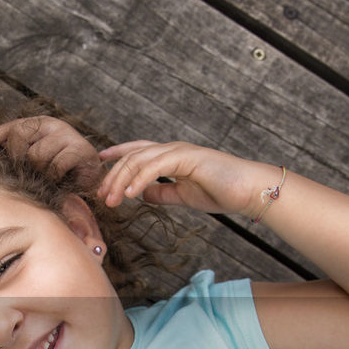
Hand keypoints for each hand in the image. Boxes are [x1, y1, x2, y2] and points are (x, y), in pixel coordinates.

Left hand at [0, 116, 101, 184]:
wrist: (91, 179)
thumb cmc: (58, 170)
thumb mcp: (33, 158)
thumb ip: (13, 151)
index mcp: (39, 123)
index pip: (10, 127)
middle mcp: (52, 124)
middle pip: (18, 138)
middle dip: (18, 160)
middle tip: (30, 172)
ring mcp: (66, 134)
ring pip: (35, 155)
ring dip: (39, 173)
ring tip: (49, 177)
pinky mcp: (79, 149)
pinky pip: (54, 166)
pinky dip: (54, 178)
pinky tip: (61, 179)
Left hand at [97, 140, 265, 216]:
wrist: (249, 191)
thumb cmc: (221, 192)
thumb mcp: (183, 195)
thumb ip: (162, 193)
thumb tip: (142, 195)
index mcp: (172, 156)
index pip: (137, 150)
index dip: (117, 153)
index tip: (99, 162)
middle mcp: (173, 149)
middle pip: (132, 156)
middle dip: (113, 175)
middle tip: (101, 196)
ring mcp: (179, 151)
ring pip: (140, 160)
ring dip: (121, 180)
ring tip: (111, 199)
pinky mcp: (187, 157)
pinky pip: (155, 166)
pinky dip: (139, 179)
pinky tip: (129, 193)